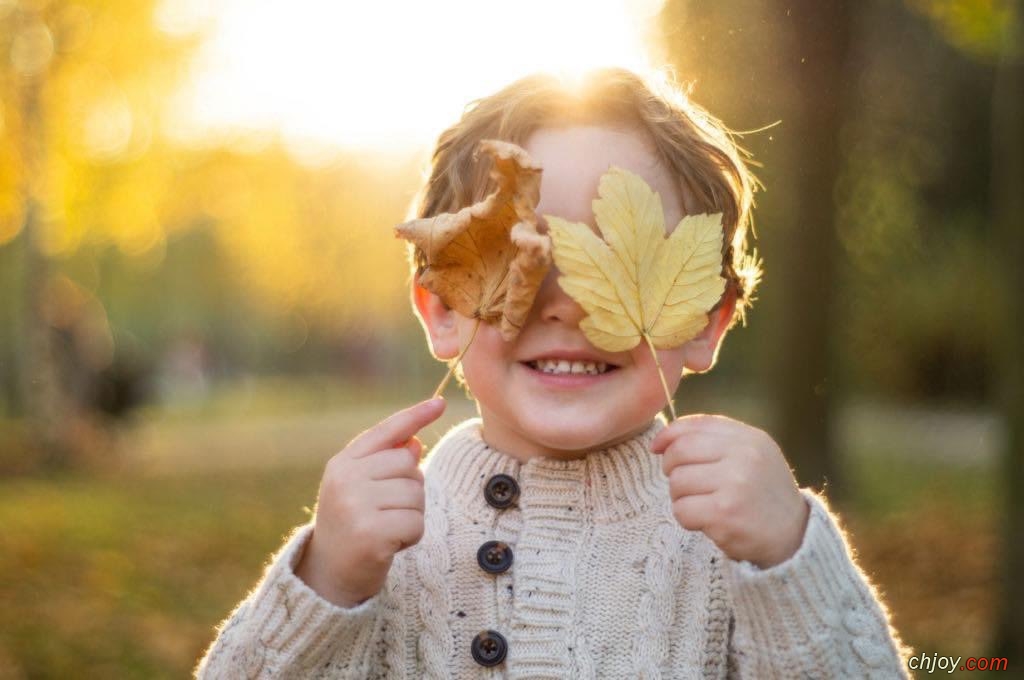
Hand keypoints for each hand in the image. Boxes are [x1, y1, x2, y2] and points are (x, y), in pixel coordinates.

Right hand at [295, 397, 446, 606]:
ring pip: (416, 494)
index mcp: (342, 464)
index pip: (385, 432)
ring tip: (386, 528)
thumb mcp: (360, 488)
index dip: (415, 416)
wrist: (328, 576)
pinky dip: (411, 536)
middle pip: (409, 464)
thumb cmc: (351, 526)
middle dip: (410, 488)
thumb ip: (385, 463)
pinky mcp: (371, 534)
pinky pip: (416, 522)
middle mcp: (345, 480)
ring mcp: (355, 506)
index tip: (439, 403)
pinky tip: (390, 545)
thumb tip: (415, 442)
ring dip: (411, 515)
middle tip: (386, 511)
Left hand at [650, 414, 809, 567]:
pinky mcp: (724, 513)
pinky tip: (708, 522)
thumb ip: (713, 441)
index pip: (695, 425)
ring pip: (677, 482)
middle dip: (672, 469)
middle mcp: (744, 456)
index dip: (669, 436)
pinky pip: (682, 510)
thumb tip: (661, 441)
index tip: (658, 448)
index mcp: (749, 438)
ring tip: (704, 505)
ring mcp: (735, 484)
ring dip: (682, 498)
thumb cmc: (763, 495)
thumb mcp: (751, 456)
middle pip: (679, 452)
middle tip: (686, 485)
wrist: (794, 537)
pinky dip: (688, 518)